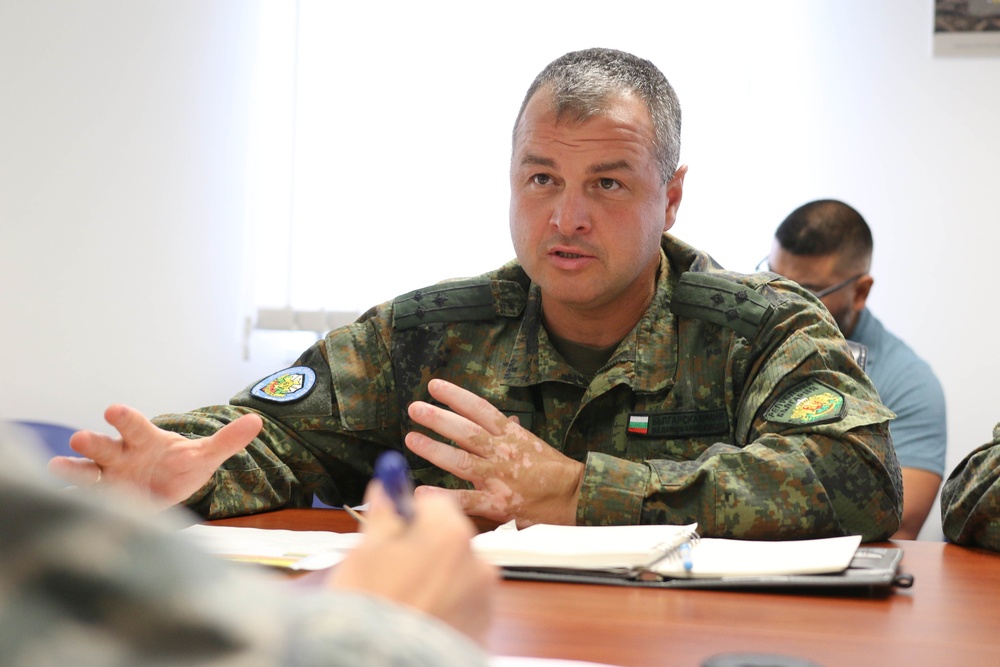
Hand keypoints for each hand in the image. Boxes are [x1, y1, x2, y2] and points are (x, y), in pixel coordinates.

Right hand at [46, 404, 261, 506]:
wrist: (167, 488)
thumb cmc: (181, 467)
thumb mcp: (206, 455)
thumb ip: (228, 440)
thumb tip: (258, 420)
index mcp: (143, 439)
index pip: (133, 424)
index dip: (124, 417)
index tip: (113, 410)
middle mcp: (119, 455)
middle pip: (102, 445)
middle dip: (90, 442)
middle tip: (79, 439)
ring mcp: (105, 477)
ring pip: (82, 470)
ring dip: (70, 469)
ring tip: (55, 468)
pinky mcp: (98, 500)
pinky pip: (80, 498)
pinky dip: (69, 499)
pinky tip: (57, 502)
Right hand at [330, 482, 495, 644]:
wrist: (385, 664)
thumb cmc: (371, 609)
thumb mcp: (364, 553)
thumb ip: (383, 515)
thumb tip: (385, 489)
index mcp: (448, 533)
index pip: (435, 503)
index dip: (411, 516)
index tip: (394, 530)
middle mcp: (476, 560)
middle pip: (450, 540)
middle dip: (425, 551)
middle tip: (393, 573)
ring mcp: (484, 598)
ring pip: (458, 575)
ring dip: (438, 582)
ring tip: (406, 603)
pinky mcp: (484, 629)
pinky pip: (465, 607)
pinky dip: (448, 611)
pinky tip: (422, 621)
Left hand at [404, 378, 584, 526]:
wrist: (575, 497)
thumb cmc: (555, 471)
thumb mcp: (534, 444)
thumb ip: (514, 433)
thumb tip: (508, 419)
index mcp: (511, 435)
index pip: (479, 409)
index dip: (456, 396)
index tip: (435, 386)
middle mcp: (502, 452)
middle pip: (465, 430)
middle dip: (438, 418)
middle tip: (415, 408)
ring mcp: (498, 476)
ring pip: (461, 459)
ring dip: (434, 449)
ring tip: (412, 438)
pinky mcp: (498, 503)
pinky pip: (466, 499)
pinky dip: (444, 496)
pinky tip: (423, 492)